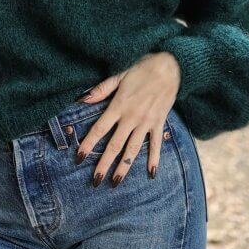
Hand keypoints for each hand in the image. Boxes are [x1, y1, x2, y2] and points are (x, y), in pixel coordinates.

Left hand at [75, 52, 180, 186]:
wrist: (170, 67)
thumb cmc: (142, 68)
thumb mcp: (119, 75)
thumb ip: (101, 90)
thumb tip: (82, 99)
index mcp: (119, 105)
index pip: (99, 129)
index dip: (88, 144)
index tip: (79, 157)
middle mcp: (131, 117)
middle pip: (114, 145)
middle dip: (104, 164)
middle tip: (95, 181)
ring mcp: (146, 122)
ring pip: (133, 149)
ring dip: (124, 167)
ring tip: (116, 182)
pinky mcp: (159, 123)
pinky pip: (156, 144)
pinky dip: (154, 159)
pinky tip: (151, 174)